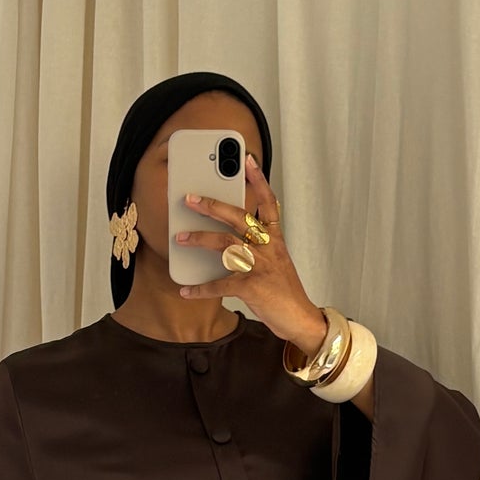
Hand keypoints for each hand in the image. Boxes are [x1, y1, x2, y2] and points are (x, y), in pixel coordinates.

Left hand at [173, 154, 328, 355]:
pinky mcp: (251, 288)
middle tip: (190, 198)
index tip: (248, 160)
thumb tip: (226, 237)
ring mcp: (260, 266)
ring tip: (180, 238)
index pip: (268, 202)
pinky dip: (200, 289)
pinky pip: (219, 285)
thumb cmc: (285, 292)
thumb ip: (257, 247)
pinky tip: (186, 290)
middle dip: (212, 206)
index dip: (258, 180)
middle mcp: (268, 248)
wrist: (300, 319)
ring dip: (199, 239)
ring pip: (224, 245)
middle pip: (238, 217)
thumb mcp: (276, 262)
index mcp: (275, 238)